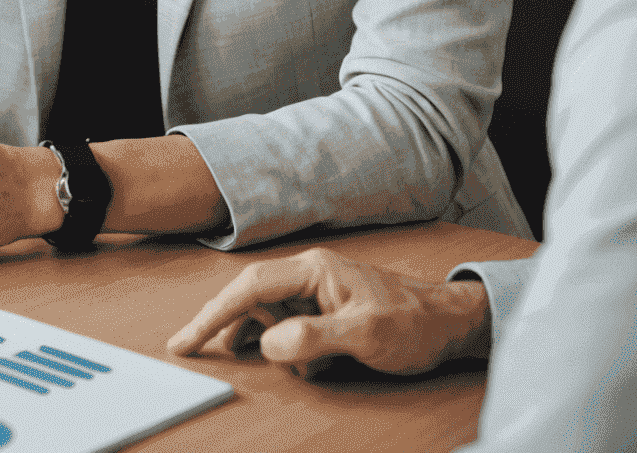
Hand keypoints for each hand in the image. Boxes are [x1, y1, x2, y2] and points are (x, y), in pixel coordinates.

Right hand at [167, 247, 491, 378]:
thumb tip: (268, 344)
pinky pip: (289, 326)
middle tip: (222, 357)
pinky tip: (311, 366)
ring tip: (304, 366)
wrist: (451, 323)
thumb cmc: (414, 323)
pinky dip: (291, 349)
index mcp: (313, 271)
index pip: (248, 287)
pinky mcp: (325, 309)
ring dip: (274, 345)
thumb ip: (313, 337)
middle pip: (252, 301)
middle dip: (240, 332)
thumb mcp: (365, 335)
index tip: (185, 340)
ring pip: (270, 317)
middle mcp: (308, 275)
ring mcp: (316, 292)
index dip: (212, 315)